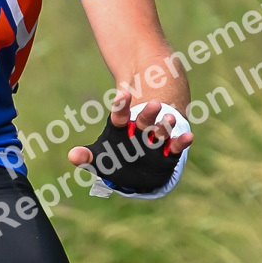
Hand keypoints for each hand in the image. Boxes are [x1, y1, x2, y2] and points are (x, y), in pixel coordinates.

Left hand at [68, 89, 191, 167]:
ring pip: (160, 130)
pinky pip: (175, 146)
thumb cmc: (116, 158)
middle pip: (144, 119)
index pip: (120, 115)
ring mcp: (155, 139)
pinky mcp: (168, 152)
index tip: (123, 94)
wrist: (136, 168)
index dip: (121, 106)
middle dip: (148, 113)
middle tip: (154, 104)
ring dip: (164, 125)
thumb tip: (72, 156)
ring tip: (169, 120)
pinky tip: (189, 136)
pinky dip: (181, 142)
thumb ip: (87, 157)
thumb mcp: (100, 158)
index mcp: (122, 129)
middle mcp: (140, 131)